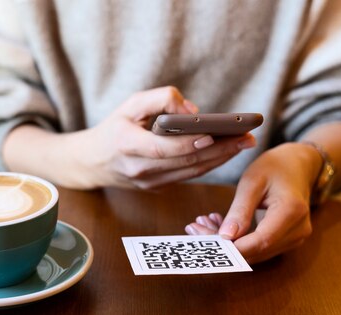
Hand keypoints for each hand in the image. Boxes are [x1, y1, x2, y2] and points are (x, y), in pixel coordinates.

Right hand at [73, 86, 255, 188]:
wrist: (93, 162)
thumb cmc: (114, 127)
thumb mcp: (130, 104)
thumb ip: (160, 100)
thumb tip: (193, 112)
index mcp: (126, 145)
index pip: (162, 148)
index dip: (189, 143)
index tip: (215, 133)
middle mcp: (138, 168)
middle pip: (184, 162)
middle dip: (219, 150)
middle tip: (246, 137)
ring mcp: (148, 182)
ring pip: (190, 172)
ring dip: (220, 159)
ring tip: (244, 143)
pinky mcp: (157, 187)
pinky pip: (187, 176)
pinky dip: (209, 165)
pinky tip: (227, 152)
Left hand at [185, 142, 322, 263]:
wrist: (298, 166)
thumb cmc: (275, 167)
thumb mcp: (252, 181)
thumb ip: (240, 210)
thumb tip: (225, 237)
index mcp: (292, 211)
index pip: (260, 241)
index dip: (233, 248)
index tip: (204, 241)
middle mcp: (298, 230)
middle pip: (256, 250)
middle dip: (224, 245)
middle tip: (195, 228)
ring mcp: (295, 238)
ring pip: (255, 252)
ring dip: (227, 243)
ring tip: (203, 224)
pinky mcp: (287, 241)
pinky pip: (259, 247)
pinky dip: (237, 240)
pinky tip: (218, 225)